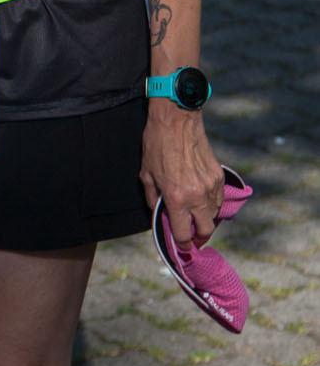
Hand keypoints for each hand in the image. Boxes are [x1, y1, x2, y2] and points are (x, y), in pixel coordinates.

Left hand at [140, 99, 224, 246]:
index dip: (182, 244)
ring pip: (214, 215)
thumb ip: (153, 200)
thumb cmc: (156, 145)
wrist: (176, 120)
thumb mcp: (146, 175)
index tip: (182, 246)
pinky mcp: (218, 176)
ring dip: (205, 219)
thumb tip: (159, 216)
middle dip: (199, 238)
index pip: (183, 234)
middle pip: (206, 231)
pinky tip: (201, 198)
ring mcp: (211, 186)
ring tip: (194, 214)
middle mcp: (197, 195)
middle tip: (192, 236)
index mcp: (177, 198)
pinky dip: (211, 203)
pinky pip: (218, 198)